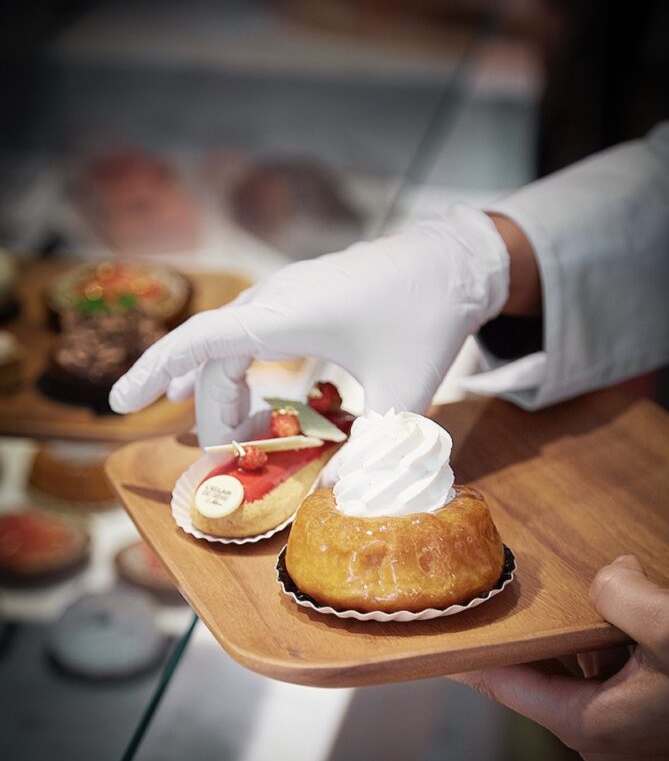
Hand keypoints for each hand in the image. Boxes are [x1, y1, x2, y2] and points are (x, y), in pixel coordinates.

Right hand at [109, 205, 508, 443]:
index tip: (119, 403)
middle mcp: (276, 299)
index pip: (199, 341)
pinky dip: (235, 364)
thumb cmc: (428, 316)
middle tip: (228, 460)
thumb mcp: (406, 390)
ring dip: (220, 387)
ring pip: (230, 342)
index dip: (153, 370)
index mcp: (287, 315)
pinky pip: (250, 331)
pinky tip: (237, 384)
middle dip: (212, 412)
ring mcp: (288, 293)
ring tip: (223, 433)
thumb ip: (375, 448)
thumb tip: (344, 500)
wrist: (458, 260)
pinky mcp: (304, 296)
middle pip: (215, 358)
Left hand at [453, 555, 668, 760]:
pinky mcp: (644, 718)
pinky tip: (608, 615)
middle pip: (534, 676)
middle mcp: (595, 735)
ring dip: (564, 637)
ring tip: (546, 596)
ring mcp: (620, 729)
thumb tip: (606, 574)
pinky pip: (602, 675)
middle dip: (516, 634)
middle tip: (481, 597)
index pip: (504, 684)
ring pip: (571, 672)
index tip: (434, 634)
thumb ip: (622, 596)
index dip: (467, 654)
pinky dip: (597, 645)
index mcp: (586, 722)